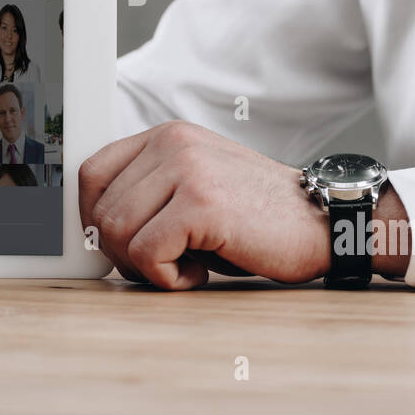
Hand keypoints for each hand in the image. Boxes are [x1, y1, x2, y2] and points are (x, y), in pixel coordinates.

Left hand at [79, 120, 328, 289]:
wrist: (322, 222)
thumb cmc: (258, 216)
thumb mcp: (195, 186)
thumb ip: (150, 193)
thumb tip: (95, 232)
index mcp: (167, 136)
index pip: (92, 173)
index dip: (94, 219)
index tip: (119, 245)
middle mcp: (173, 143)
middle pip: (101, 211)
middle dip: (122, 252)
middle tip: (164, 265)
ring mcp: (187, 170)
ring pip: (117, 233)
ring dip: (145, 267)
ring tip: (186, 266)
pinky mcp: (201, 205)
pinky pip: (147, 254)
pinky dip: (167, 278)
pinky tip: (200, 273)